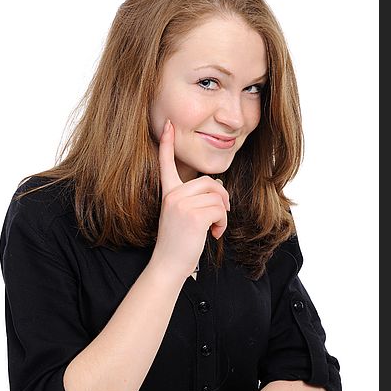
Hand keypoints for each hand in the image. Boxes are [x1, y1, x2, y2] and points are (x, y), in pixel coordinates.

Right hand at [152, 118, 230, 277]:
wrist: (168, 265)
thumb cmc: (178, 243)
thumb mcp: (182, 216)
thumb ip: (194, 198)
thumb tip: (217, 184)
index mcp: (168, 193)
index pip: (166, 163)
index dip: (167, 144)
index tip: (168, 125)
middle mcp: (173, 195)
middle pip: (210, 182)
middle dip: (222, 198)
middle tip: (220, 215)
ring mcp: (181, 204)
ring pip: (218, 197)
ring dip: (223, 215)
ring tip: (214, 228)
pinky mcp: (193, 215)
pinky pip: (220, 210)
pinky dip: (222, 223)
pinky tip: (213, 234)